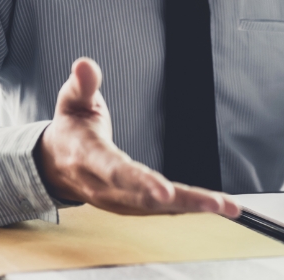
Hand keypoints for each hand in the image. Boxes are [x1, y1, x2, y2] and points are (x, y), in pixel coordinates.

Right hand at [34, 57, 239, 217]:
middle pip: (147, 199)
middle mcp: (104, 186)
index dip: (141, 182)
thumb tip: (85, 64)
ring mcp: (118, 201)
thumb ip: (83, 85)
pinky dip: (189, 209)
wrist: (55, 164)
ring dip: (194, 207)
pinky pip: (163, 210)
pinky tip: (216, 206)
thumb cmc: (71, 129)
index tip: (165, 192)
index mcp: (90, 158)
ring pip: (159, 209)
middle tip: (217, 203)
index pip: (116, 172)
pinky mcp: (131, 207)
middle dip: (184, 201)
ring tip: (228, 206)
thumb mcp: (72, 101)